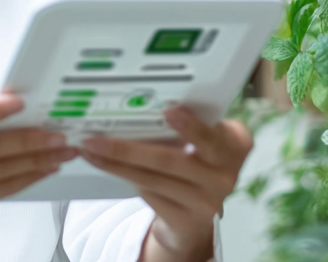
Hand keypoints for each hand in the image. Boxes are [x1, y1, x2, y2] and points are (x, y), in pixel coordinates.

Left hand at [78, 107, 251, 261]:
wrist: (199, 211)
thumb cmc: (198, 160)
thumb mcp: (205, 140)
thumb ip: (189, 125)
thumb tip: (140, 107)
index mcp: (235, 145)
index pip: (212, 134)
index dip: (191, 126)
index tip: (169, 112)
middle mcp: (226, 175)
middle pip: (170, 159)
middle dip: (128, 149)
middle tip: (97, 139)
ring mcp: (207, 201)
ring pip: (152, 179)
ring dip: (116, 164)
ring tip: (92, 151)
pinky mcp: (187, 220)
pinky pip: (149, 194)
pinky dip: (126, 177)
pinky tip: (107, 166)